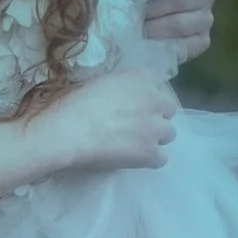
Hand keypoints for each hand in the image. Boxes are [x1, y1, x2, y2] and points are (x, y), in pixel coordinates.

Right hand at [39, 66, 178, 174]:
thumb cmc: (75, 103)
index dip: (147, 100)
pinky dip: (150, 160)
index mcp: (141, 77)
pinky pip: (162, 158)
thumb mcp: (101, 82)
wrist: (69, 130)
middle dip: (155, 118)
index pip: (158, 87)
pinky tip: (133, 160)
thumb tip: (122, 99)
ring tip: (134, 145)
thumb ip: (121, 88)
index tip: (134, 107)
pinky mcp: (151, 151)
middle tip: (135, 127)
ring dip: (155, 138)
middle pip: (168, 110)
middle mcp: (155, 99)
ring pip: (169, 133)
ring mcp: (156, 126)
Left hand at [140, 0, 213, 64]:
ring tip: (135, 29)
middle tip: (130, 14)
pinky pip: (184, 45)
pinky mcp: (203, 41)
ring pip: (179, 24)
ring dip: (153, 28)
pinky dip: (162, 44)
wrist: (149, 23)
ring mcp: (206, 20)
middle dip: (151, 8)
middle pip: (180, 0)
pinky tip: (147, 43)